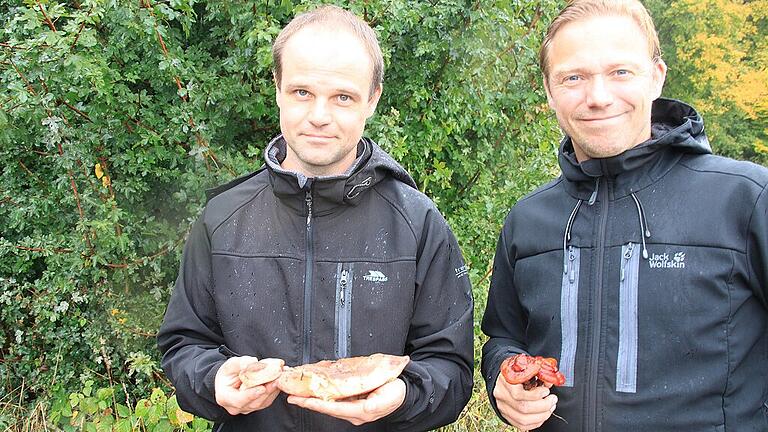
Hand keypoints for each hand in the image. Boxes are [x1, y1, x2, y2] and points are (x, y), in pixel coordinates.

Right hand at [214, 356, 283, 414]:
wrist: (229, 379)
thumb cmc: (228, 373)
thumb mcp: (230, 364)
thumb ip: (240, 363)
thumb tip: (252, 362)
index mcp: (225, 397)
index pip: (238, 400)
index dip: (251, 395)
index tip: (262, 388)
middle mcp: (235, 407)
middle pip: (254, 402)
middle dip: (267, 390)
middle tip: (277, 379)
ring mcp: (247, 408)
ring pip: (263, 402)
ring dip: (273, 389)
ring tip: (280, 377)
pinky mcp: (256, 405)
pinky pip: (267, 400)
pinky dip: (274, 389)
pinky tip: (279, 379)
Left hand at [286, 378, 405, 424]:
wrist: (402, 391)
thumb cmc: (395, 393)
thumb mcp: (388, 398)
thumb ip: (376, 403)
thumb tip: (367, 406)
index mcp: (360, 411)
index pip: (333, 408)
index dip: (317, 404)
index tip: (302, 400)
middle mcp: (353, 411)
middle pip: (326, 407)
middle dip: (308, 402)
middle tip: (291, 397)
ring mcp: (351, 407)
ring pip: (328, 403)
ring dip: (312, 398)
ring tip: (297, 393)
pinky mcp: (352, 401)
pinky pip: (333, 398)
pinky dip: (322, 393)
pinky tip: (313, 389)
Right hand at [493, 373, 556, 430]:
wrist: (502, 378)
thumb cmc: (515, 371)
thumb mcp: (524, 367)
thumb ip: (537, 373)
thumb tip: (550, 381)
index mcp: (505, 380)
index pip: (518, 394)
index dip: (535, 395)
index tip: (546, 391)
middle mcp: (501, 395)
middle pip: (523, 408)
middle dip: (543, 406)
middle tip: (553, 400)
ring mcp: (503, 407)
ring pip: (523, 420)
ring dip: (541, 416)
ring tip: (550, 407)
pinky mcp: (506, 416)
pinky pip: (522, 425)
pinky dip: (536, 422)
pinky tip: (543, 415)